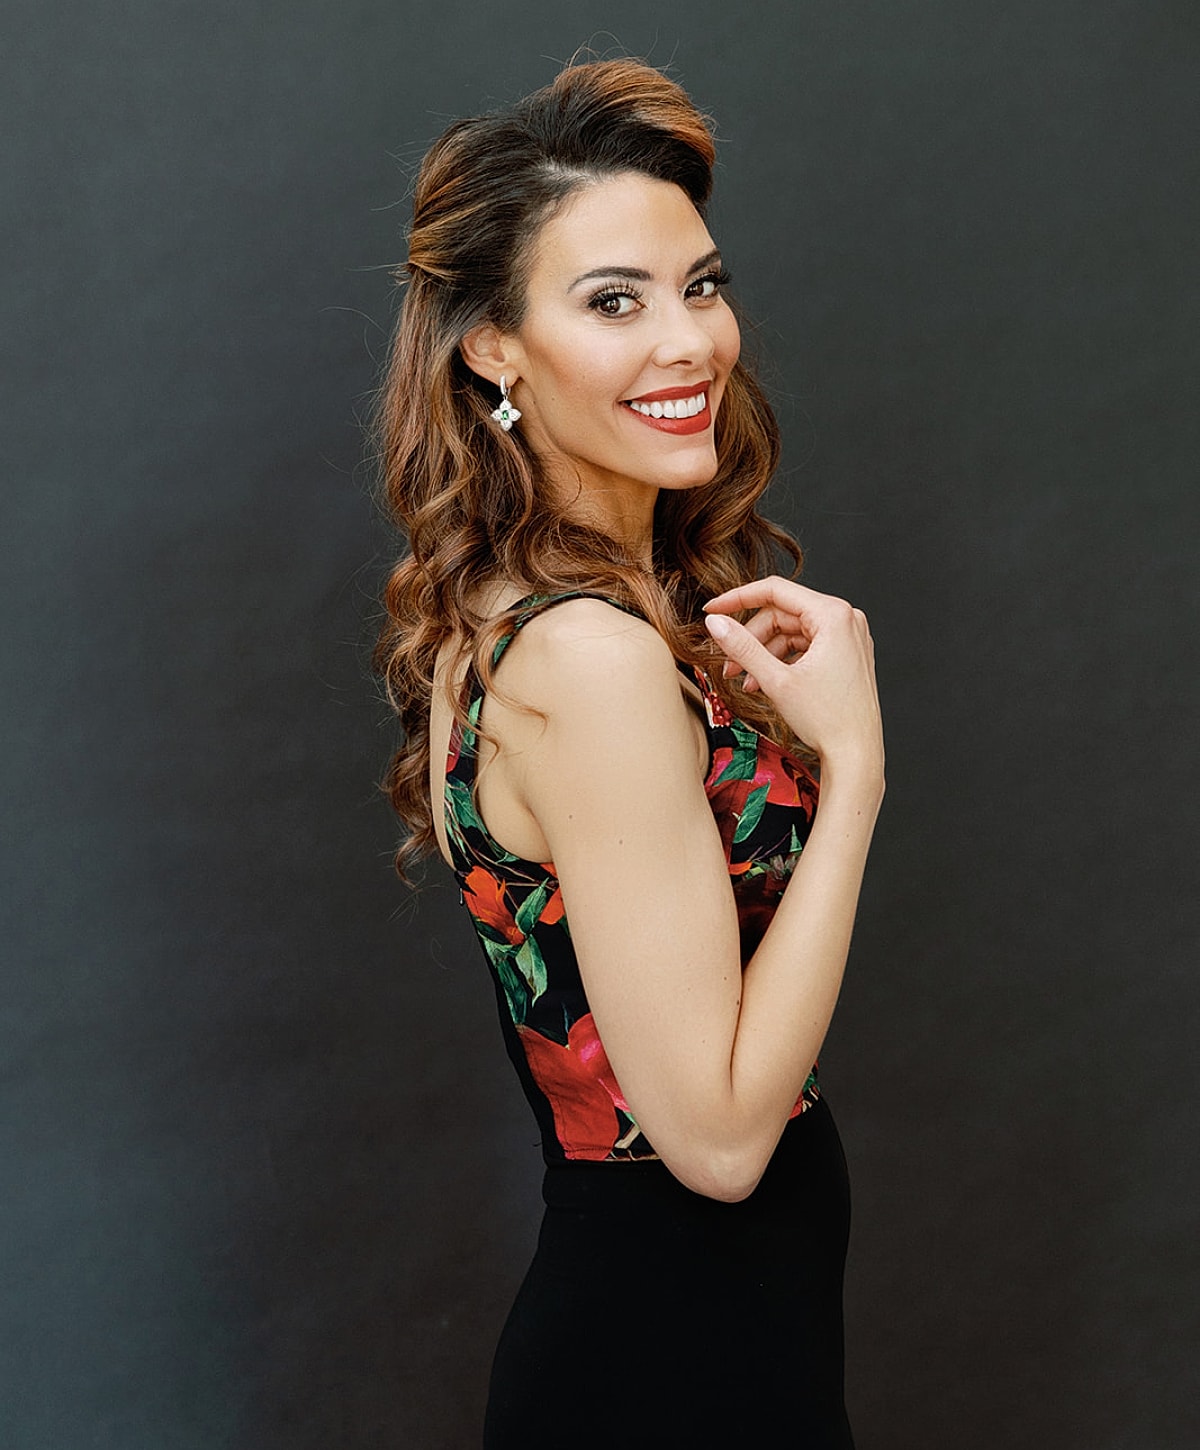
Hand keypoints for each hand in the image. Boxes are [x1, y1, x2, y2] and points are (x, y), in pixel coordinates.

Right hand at [703, 577, 882, 770]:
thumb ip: (742, 647)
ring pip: (792, 632)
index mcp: (834, 615)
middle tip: (728, 664)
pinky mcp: (847, 654)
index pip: (775, 591)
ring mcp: (849, 637)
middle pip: (782, 614)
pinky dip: (783, 661)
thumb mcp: (776, 680)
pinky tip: (765, 683)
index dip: (737, 599)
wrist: (857, 755)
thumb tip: (715, 622)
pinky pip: (806, 646)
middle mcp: (846, 619)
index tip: (711, 610)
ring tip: (745, 681)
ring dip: (764, 654)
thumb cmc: (828, 720)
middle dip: (751, 639)